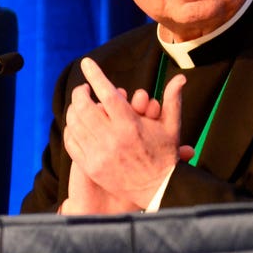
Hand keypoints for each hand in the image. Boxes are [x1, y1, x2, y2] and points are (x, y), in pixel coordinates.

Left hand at [63, 57, 185, 209]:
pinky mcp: (91, 167)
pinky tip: (77, 124)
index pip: (107, 93)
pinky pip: (71, 142)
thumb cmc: (166, 155)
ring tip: (80, 104)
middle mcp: (112, 139)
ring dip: (74, 109)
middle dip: (80, 93)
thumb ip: (172, 99)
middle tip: (84, 89)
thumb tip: (181, 77)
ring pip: (75, 123)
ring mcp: (98, 154)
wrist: (157, 190)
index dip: (95, 75)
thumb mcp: (172, 126)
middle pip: (84, 107)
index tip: (86, 62)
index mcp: (130, 125)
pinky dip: (71, 129)